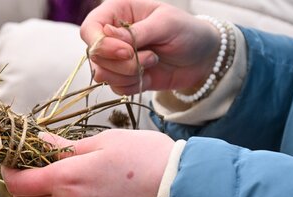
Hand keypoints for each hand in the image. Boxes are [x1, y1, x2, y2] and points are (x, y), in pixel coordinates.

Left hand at [2, 129, 173, 196]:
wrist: (177, 189)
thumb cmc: (144, 157)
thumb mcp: (101, 141)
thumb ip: (64, 147)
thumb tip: (37, 142)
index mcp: (65, 179)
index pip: (19, 180)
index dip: (9, 167)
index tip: (11, 154)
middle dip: (18, 180)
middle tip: (25, 162)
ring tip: (37, 179)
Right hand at [81, 0, 220, 94]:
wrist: (202, 57)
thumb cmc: (186, 31)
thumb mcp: (165, 24)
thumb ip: (136, 32)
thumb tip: (107, 34)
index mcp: (117, 12)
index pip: (90, 28)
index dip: (102, 45)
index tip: (127, 52)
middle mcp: (112, 35)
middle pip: (95, 56)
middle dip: (122, 63)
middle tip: (151, 57)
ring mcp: (116, 58)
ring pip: (102, 74)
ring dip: (128, 74)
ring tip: (153, 62)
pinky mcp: (124, 77)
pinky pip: (115, 88)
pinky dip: (132, 85)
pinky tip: (149, 75)